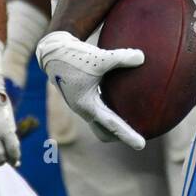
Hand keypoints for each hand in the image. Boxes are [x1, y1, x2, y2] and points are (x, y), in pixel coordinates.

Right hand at [35, 30, 146, 150]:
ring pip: (101, 120)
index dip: (128, 135)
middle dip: (120, 136)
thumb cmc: (73, 56)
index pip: (111, 125)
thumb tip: (143, 57)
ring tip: (134, 120)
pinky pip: (100, 106)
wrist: (52, 50)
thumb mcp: (99, 57)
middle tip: (139, 137)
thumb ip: (121, 58)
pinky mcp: (82, 94)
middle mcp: (83, 108)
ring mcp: (81, 102)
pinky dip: (111, 107)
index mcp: (86, 105)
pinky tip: (123, 97)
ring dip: (115, 123)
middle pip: (104, 131)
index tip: (142, 145)